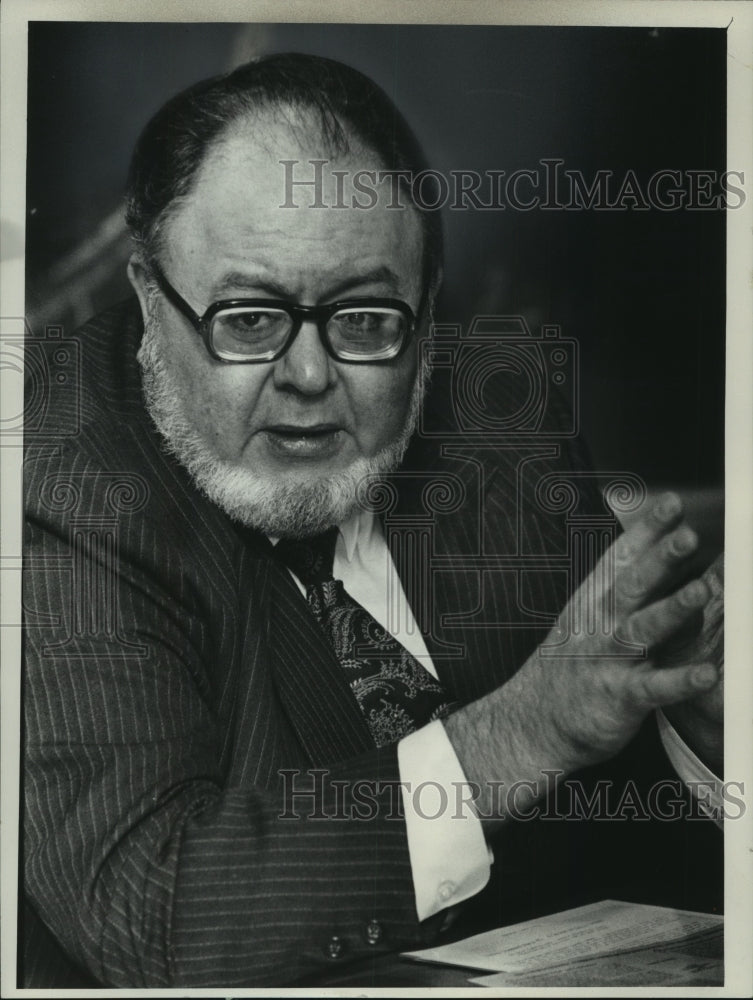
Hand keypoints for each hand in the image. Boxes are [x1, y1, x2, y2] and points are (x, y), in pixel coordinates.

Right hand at [444, 492, 719, 819]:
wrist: (532, 719)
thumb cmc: (571, 662)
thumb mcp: (589, 614)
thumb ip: (627, 584)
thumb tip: (667, 547)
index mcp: (596, 599)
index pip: (622, 556)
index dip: (646, 529)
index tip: (671, 501)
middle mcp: (601, 623)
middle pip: (633, 584)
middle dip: (661, 558)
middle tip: (688, 535)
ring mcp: (608, 659)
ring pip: (641, 629)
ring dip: (672, 609)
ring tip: (701, 591)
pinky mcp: (618, 697)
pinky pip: (653, 688)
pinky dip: (680, 680)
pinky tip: (707, 673)